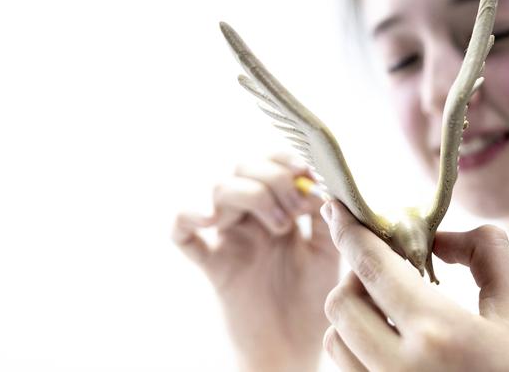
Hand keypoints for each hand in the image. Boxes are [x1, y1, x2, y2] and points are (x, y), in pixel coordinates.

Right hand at [173, 153, 339, 371]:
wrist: (293, 348)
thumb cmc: (312, 299)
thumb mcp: (328, 252)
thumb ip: (325, 217)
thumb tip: (322, 184)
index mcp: (280, 207)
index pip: (272, 163)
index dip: (285, 159)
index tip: (307, 172)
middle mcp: (251, 217)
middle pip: (243, 168)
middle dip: (274, 179)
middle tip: (298, 208)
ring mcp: (229, 238)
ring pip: (218, 190)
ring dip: (250, 195)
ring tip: (282, 226)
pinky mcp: (212, 264)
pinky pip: (180, 233)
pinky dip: (186, 217)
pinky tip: (209, 220)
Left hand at [320, 200, 508, 371]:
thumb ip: (483, 252)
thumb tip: (438, 236)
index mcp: (439, 332)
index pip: (371, 266)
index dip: (348, 230)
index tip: (337, 208)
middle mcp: (402, 369)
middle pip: (341, 304)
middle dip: (355, 275)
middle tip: (386, 266)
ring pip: (337, 342)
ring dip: (354, 314)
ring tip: (391, 306)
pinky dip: (361, 348)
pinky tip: (396, 340)